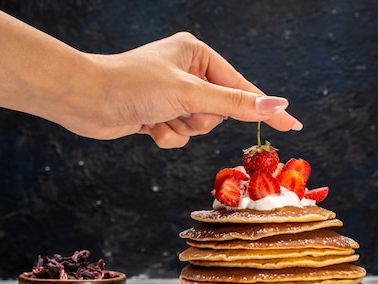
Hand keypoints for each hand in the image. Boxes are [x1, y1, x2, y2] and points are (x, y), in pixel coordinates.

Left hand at [79, 32, 302, 147]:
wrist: (84, 99)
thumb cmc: (133, 84)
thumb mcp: (190, 93)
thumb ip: (235, 103)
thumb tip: (275, 105)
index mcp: (198, 54)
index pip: (242, 87)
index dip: (265, 108)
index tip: (293, 125)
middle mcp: (188, 72)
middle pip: (219, 112)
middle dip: (200, 118)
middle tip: (178, 109)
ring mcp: (174, 94)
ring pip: (200, 127)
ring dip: (181, 127)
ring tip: (158, 115)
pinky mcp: (160, 113)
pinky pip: (180, 135)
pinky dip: (167, 135)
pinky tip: (147, 124)